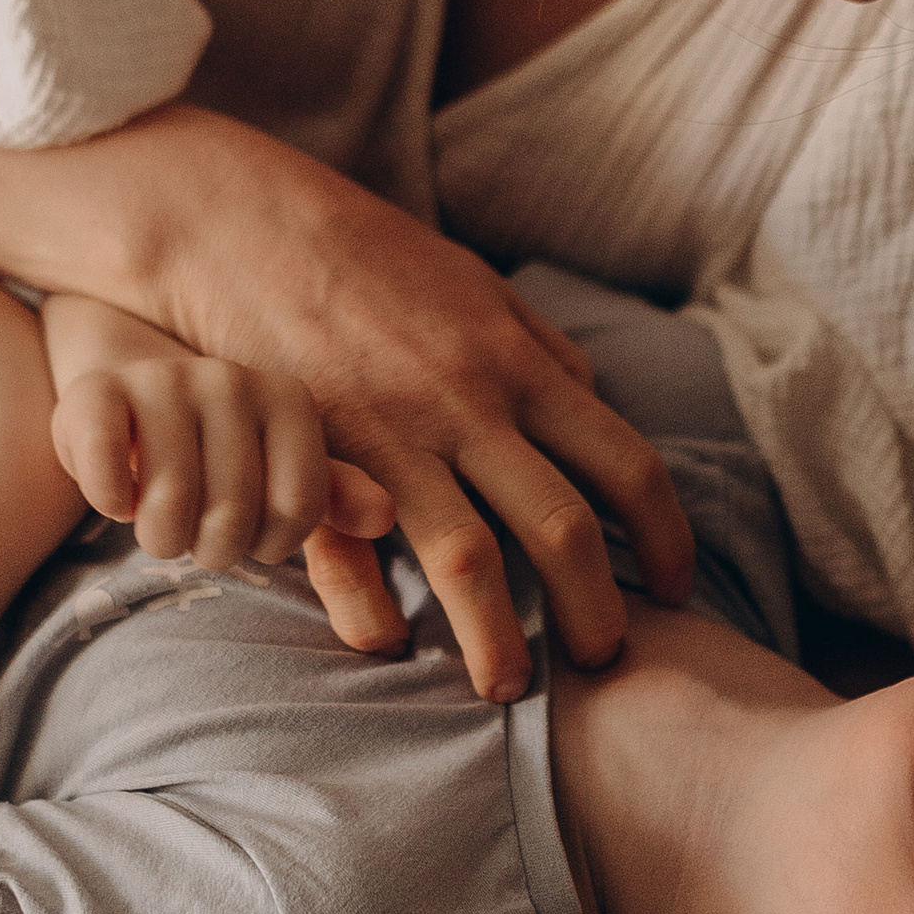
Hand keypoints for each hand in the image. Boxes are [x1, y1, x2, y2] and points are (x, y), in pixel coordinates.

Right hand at [39, 293, 407, 650]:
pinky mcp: (95, 393)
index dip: (270, 545)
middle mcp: (229, 380)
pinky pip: (106, 477)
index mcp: (288, 397)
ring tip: (160, 524)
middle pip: (232, 515)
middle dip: (212, 550)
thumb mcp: (278, 467)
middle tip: (198, 536)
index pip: (297, 509)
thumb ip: (331, 493)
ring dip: (160, 539)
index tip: (253, 536)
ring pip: (168, 506)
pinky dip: (110, 504)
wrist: (126, 396)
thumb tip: (384, 515)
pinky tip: (117, 496)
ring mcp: (161, 381)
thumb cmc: (216, 446)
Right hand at [77, 104, 694, 702]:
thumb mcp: (477, 286)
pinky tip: (387, 646)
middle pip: (565, 530)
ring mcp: (393, 435)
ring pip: (470, 562)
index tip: (673, 587)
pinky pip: (352, 551)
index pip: (628, 466)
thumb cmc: (367, 254)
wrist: (240, 220)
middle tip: (607, 662)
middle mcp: (470, 405)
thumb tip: (594, 401)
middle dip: (596, 613)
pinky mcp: (317, 455)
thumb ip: (542, 349)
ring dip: (498, 642)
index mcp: (521, 364)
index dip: (665, 539)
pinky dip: (370, 608)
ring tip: (510, 694)